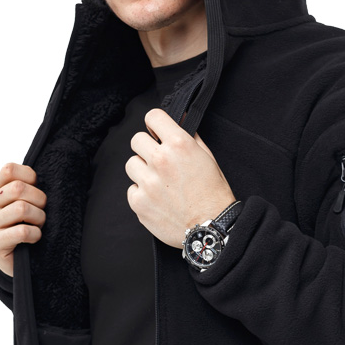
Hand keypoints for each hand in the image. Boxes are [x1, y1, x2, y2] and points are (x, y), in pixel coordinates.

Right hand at [0, 163, 46, 276]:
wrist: (14, 259)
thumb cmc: (24, 225)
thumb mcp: (25, 202)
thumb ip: (28, 187)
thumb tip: (46, 178)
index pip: (9, 169)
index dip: (30, 177)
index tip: (36, 190)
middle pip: (18, 188)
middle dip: (39, 199)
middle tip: (42, 211)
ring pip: (22, 209)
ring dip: (39, 218)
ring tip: (38, 225)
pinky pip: (22, 231)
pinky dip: (35, 234)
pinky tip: (35, 238)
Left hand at [125, 108, 235, 247]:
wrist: (211, 228)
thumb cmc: (213, 194)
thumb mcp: (208, 158)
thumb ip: (191, 136)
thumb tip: (181, 119)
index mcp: (179, 145)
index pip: (153, 117)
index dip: (155, 124)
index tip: (156, 132)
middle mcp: (160, 160)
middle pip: (136, 139)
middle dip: (147, 148)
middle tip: (158, 161)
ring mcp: (147, 182)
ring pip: (131, 164)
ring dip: (142, 170)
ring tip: (158, 182)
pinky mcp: (138, 202)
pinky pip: (131, 189)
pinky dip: (142, 193)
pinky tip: (158, 199)